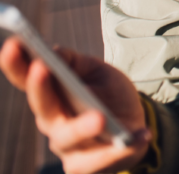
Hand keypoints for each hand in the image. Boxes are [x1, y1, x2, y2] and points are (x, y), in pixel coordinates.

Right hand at [0, 38, 149, 173]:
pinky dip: (120, 150)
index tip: (12, 44)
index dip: (16, 64)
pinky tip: (139, 136)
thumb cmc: (109, 95)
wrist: (133, 123)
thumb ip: (75, 62)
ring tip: (100, 117)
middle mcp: (52, 122)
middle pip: (42, 108)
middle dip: (40, 88)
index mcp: (51, 96)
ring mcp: (67, 146)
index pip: (27, 80)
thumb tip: (52, 51)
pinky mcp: (85, 165)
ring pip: (68, 138)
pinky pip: (100, 161)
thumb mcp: (97, 71)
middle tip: (41, 68)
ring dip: (81, 128)